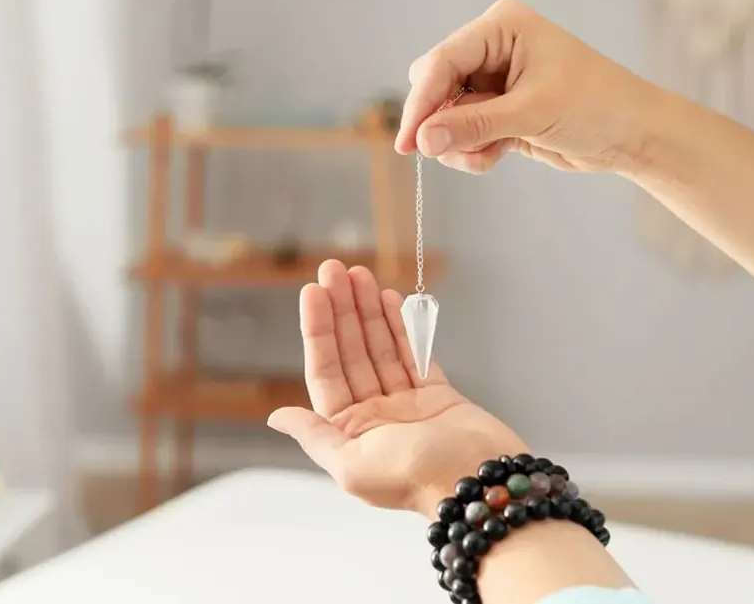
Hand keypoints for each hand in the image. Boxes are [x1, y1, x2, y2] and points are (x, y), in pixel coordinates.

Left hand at [268, 260, 527, 515]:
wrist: (476, 484)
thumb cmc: (415, 480)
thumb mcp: (350, 465)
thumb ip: (314, 435)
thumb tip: (276, 417)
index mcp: (349, 431)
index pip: (326, 370)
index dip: (318, 329)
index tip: (313, 292)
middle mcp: (375, 415)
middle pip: (352, 352)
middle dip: (343, 309)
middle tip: (335, 269)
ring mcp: (406, 403)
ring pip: (381, 347)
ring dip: (369, 310)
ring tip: (359, 274)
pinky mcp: (438, 395)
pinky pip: (414, 354)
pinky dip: (402, 327)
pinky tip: (389, 299)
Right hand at [394, 0, 657, 173]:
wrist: (630, 133)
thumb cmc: (596, 105)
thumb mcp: (531, 114)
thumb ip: (474, 126)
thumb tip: (424, 140)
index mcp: (501, 27)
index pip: (442, 62)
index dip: (421, 103)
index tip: (408, 143)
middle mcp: (492, 48)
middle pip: (435, 86)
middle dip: (441, 123)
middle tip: (446, 152)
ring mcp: (494, 81)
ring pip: (446, 115)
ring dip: (459, 142)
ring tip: (488, 156)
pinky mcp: (499, 110)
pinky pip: (463, 132)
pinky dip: (472, 150)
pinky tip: (497, 156)